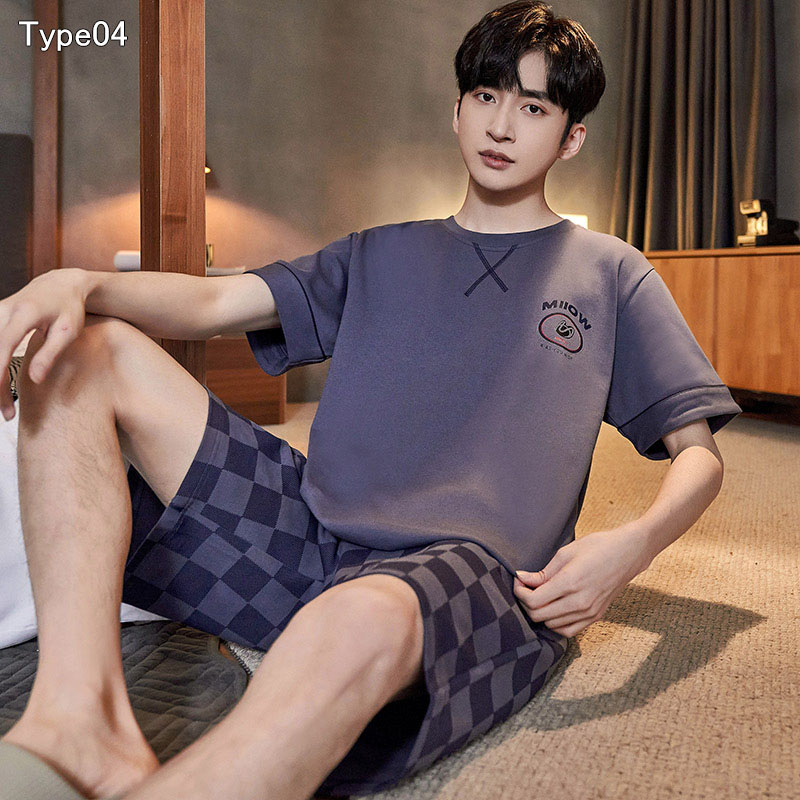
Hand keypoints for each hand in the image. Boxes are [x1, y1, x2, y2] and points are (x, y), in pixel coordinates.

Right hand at [0, 268, 88, 420]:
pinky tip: (1, 387)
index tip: (5, 402)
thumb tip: (35, 379)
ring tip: (5, 405)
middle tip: (7, 412)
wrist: (61, 284)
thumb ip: (50, 354)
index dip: (0, 375)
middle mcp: (4, 309)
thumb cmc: (69, 309)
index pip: (3, 346)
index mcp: (24, 313)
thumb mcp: (68, 332)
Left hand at [513, 527, 650, 637]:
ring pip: (551, 625)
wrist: (628, 553)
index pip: (533, 601)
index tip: (519, 579)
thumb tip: (521, 578)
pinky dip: (555, 624)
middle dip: (526, 602)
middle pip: (539, 615)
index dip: (520, 591)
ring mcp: (589, 612)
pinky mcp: (596, 617)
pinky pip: (568, 630)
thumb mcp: (566, 553)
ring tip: (540, 595)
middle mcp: (580, 602)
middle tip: (526, 587)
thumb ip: (543, 572)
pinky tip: (553, 609)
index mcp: (571, 582)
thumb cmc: (598, 547)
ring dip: (540, 612)